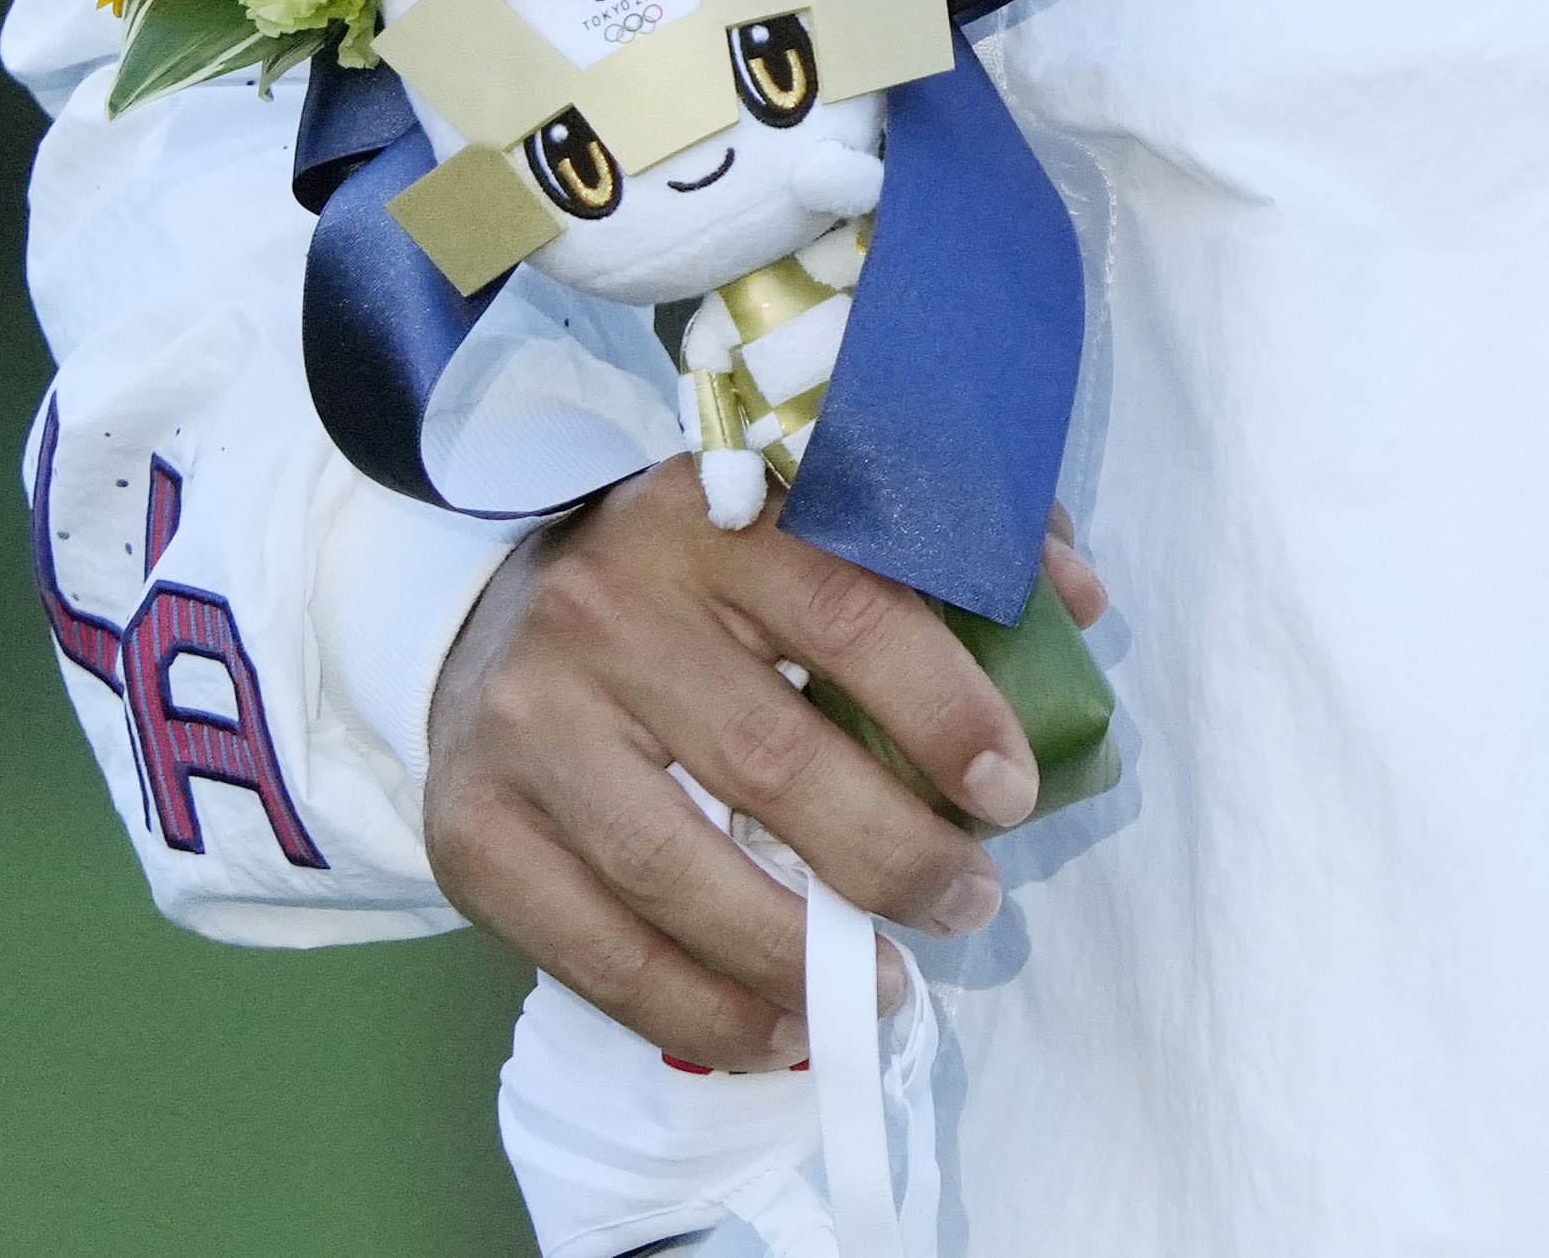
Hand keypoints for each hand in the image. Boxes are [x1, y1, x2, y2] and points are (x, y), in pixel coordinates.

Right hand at [422, 472, 1116, 1068]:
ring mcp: (526, 726)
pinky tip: (778, 1029)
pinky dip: (697, 1010)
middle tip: (966, 904)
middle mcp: (606, 614)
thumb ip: (950, 542)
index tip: (1012, 795)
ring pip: (678, 872)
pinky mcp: (471, 830)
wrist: (493, 613)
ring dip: (797, 957)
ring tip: (883, 987)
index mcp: (712, 521)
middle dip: (892, 855)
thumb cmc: (701, 579)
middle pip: (772, 761)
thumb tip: (1077, 601)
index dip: (947, 711)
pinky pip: (593, 950)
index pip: (854, 612)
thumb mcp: (814, 521)